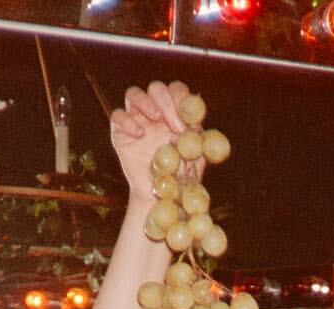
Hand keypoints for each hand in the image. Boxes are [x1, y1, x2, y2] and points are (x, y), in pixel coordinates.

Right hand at [111, 81, 202, 203]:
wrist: (158, 194)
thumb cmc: (179, 175)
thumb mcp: (196, 159)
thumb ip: (203, 144)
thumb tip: (216, 139)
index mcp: (174, 112)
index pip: (176, 90)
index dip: (181, 99)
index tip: (186, 120)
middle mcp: (154, 111)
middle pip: (156, 88)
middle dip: (166, 101)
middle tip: (174, 125)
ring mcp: (136, 118)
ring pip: (133, 93)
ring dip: (145, 102)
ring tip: (155, 119)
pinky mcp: (120, 131)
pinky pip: (117, 115)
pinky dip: (127, 120)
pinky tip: (139, 134)